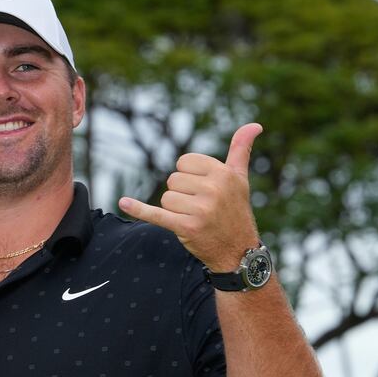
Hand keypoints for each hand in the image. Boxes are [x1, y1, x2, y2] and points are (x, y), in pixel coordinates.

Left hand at [118, 123, 262, 271]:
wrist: (238, 251)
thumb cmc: (235, 210)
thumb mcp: (240, 179)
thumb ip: (240, 150)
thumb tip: (255, 124)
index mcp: (223, 174)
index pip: (184, 162)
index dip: (189, 176)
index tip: (204, 190)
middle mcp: (213, 189)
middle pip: (173, 180)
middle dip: (182, 194)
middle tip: (202, 208)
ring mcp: (200, 210)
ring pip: (166, 198)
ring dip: (175, 210)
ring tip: (196, 218)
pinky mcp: (186, 227)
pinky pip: (156, 214)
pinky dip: (139, 209)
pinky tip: (123, 203)